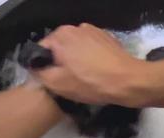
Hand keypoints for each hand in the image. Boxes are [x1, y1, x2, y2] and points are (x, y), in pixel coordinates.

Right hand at [36, 23, 150, 106]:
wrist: (128, 81)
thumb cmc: (91, 83)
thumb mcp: (58, 84)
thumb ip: (39, 73)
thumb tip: (35, 67)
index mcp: (60, 36)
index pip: (41, 50)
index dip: (43, 67)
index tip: (53, 80)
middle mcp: (75, 28)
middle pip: (59, 48)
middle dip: (61, 63)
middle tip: (69, 81)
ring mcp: (93, 31)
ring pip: (75, 48)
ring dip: (75, 60)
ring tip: (85, 77)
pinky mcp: (106, 37)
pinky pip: (89, 48)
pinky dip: (89, 58)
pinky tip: (97, 71)